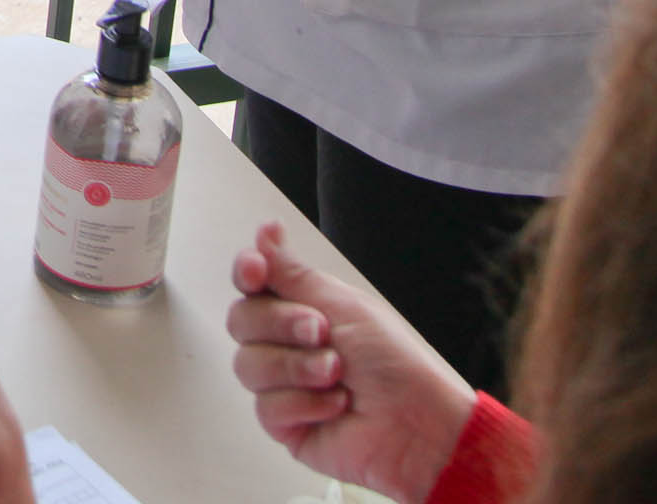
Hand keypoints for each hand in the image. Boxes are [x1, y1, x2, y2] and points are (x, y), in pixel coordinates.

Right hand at [228, 223, 476, 503]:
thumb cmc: (393, 363)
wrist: (415, 423)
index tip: (256, 269)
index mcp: (302, 306)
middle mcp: (287, 342)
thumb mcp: (342, 305)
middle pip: (241, 320)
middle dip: (281, 324)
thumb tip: (265, 233)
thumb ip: (291, 272)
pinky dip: (305, 404)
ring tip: (336, 374)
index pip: (252, 281)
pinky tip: (335, 406)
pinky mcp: (285, 423)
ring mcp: (283, 383)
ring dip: (296, 367)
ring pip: (247, 365)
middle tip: (321, 331)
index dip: (246, 272)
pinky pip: (266, 407)